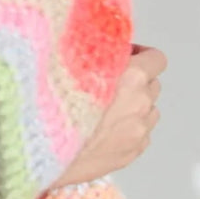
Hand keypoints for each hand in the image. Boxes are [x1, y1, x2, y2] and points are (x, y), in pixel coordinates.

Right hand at [50, 43, 165, 186]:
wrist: (43, 152)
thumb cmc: (51, 111)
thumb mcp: (70, 66)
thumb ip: (95, 55)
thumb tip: (102, 46)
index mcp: (130, 78)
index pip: (156, 58)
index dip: (141, 56)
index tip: (126, 58)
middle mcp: (140, 104)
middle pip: (153, 85)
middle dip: (137, 82)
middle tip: (110, 83)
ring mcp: (138, 130)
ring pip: (150, 111)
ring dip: (135, 107)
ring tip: (106, 109)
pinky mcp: (132, 152)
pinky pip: (141, 134)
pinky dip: (129, 129)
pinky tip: (104, 129)